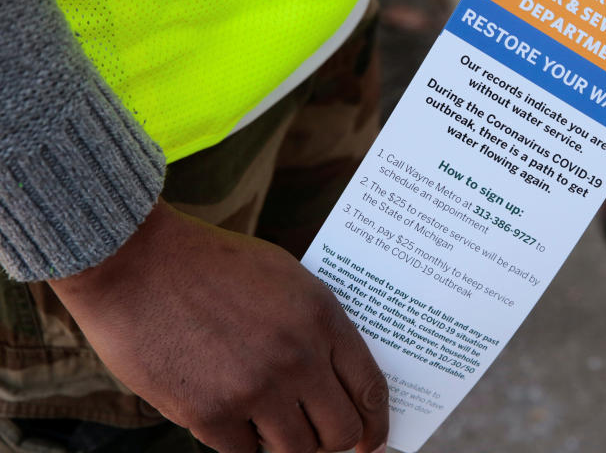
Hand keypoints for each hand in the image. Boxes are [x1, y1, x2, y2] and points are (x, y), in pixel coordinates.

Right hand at [49, 199, 387, 452]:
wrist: (138, 262)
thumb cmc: (211, 263)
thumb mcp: (285, 278)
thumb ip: (316, 326)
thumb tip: (335, 375)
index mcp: (323, 319)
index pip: (370, 389)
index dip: (377, 423)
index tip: (373, 439)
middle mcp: (298, 358)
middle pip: (341, 431)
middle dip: (336, 441)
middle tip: (323, 440)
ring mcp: (256, 389)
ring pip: (295, 450)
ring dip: (289, 444)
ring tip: (275, 427)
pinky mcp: (210, 414)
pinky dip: (244, 443)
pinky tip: (236, 421)